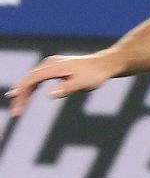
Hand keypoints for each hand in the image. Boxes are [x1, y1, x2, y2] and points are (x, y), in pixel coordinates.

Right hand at [7, 53, 121, 116]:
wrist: (105, 64)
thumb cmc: (96, 75)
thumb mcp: (83, 83)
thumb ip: (67, 88)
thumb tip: (49, 94)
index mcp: (54, 67)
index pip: (31, 81)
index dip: (22, 94)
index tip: (17, 108)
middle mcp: (49, 63)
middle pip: (28, 80)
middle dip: (20, 96)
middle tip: (16, 113)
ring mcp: (52, 64)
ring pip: (32, 79)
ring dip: (24, 93)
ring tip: (17, 107)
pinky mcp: (55, 67)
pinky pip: (38, 78)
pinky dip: (30, 87)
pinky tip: (24, 94)